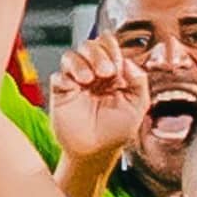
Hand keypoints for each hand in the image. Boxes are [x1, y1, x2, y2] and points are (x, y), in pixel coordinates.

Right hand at [44, 35, 147, 168]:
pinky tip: (75, 87)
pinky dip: (66, 77)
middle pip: (89, 45)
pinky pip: (58, 75)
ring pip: (71, 56)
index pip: (109, 46)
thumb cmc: (116, 130)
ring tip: (89, 79)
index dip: (112, 49)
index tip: (119, 65)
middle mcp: (94, 72)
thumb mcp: (138, 105)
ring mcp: (76, 81)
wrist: (96, 151)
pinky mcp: (61, 91)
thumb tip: (128, 61)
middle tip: (106, 72)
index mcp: (113, 72)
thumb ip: (139, 80)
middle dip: (98, 53)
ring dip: (81, 62)